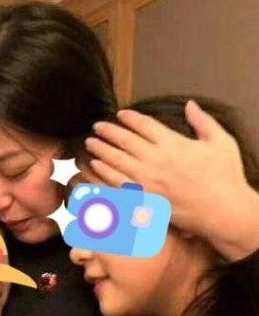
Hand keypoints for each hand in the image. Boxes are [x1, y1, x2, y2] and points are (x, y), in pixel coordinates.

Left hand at [81, 100, 258, 259]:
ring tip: (90, 144)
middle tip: (97, 127)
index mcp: (173, 144)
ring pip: (116, 162)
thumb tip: (189, 104)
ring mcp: (146, 181)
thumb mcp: (220, 142)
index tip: (120, 114)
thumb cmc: (225, 177)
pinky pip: (116, 184)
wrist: (222, 211)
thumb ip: (203, 121)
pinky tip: (94, 167)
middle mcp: (155, 160)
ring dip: (101, 151)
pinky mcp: (142, 199)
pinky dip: (103, 174)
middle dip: (108, 132)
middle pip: (125, 141)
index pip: (145, 125)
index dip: (130, 118)